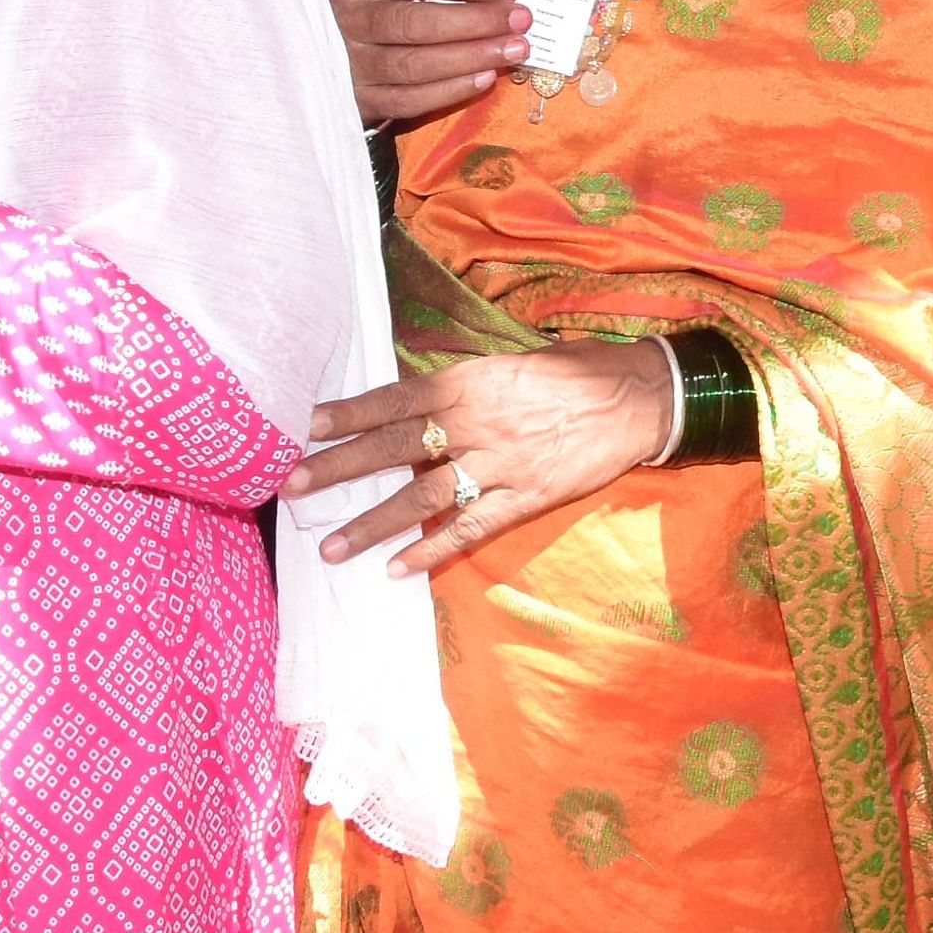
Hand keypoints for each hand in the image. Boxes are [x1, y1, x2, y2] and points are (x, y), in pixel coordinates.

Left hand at [286, 338, 671, 574]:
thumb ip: (462, 385)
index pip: (396, 397)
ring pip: (425, 495)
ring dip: (374, 522)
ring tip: (332, 547)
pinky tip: (399, 568)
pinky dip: (434, 548)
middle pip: (396, 446)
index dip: (350, 413)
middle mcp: (479, 421)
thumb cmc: (575, 372)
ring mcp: (503, 462)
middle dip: (340, 468)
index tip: (306, 425)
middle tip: (292, 487)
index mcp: (471, 381)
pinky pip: (472, 527)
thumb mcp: (511, 363)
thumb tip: (414, 399)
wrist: (639, 396)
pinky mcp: (529, 496)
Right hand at [335, 0, 531, 124]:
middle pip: (416, 22)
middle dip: (476, 21)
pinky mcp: (361, 101)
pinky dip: (450, 90)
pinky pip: (410, 100)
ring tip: (513, 50)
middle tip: (520, 21)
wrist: (324, 58)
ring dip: (471, 57)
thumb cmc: (376, 14)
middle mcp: (348, 22)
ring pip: (416, 64)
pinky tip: (485, 78)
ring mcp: (351, 65)